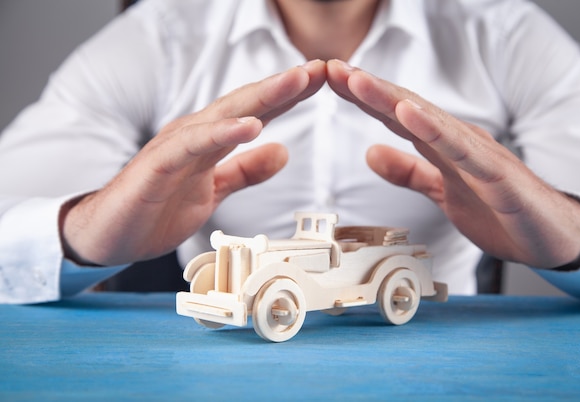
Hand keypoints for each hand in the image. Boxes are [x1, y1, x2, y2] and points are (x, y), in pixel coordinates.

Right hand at [61, 60, 326, 265]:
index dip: (290, 96)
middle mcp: (195, 135)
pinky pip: (193, 146)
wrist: (109, 236)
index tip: (324, 80)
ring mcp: (175, 147)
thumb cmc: (157, 209)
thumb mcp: (214, 191)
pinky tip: (250, 126)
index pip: (256, 112)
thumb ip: (245, 171)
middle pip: (246, 104)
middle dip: (284, 85)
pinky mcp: (158, 166)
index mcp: (210, 140)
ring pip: (223, 116)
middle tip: (320, 67)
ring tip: (295, 82)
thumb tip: (283, 152)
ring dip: (262, 98)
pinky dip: (222, 133)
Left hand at [326, 59, 579, 267]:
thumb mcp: (442, 192)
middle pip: (406, 109)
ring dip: (390, 99)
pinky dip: (434, 130)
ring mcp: (479, 155)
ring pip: (429, 121)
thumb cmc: (500, 211)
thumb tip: (369, 153)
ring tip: (357, 81)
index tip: (327, 80)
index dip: (362, 98)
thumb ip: (409, 173)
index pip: (396, 115)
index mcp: (443, 144)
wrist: (554, 238)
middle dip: (366, 88)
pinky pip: (461, 151)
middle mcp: (458, 141)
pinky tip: (408, 114)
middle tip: (330, 67)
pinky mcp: (498, 177)